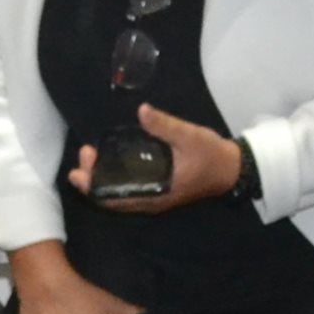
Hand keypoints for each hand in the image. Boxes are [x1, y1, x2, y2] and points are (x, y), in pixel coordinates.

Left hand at [72, 106, 245, 217]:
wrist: (232, 169)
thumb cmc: (210, 155)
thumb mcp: (189, 136)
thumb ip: (164, 126)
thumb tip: (142, 111)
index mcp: (155, 194)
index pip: (114, 198)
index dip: (93, 185)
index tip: (82, 165)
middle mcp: (150, 201)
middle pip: (111, 199)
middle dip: (93, 180)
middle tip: (86, 153)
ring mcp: (153, 199)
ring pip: (118, 196)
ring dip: (102, 179)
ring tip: (91, 157)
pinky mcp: (157, 192)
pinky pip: (128, 191)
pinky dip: (114, 180)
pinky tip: (110, 163)